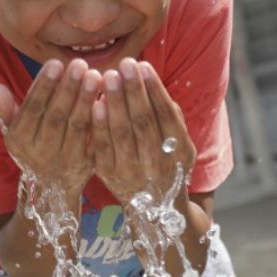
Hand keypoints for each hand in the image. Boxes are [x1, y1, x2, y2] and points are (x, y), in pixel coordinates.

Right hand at [0, 59, 100, 197]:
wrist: (52, 189)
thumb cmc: (33, 147)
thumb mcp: (14, 131)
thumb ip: (5, 109)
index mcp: (20, 140)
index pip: (32, 109)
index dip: (44, 86)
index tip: (55, 62)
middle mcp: (40, 153)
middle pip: (55, 116)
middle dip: (67, 89)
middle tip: (79, 64)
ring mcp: (64, 160)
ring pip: (76, 126)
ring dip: (85, 99)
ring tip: (94, 75)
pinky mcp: (86, 165)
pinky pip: (93, 139)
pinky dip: (100, 119)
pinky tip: (107, 99)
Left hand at [89, 59, 192, 202]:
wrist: (156, 213)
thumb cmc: (167, 166)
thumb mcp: (181, 146)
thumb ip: (172, 119)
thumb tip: (155, 85)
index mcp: (179, 151)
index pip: (167, 115)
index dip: (155, 89)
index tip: (143, 65)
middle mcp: (158, 163)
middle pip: (144, 121)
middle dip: (133, 90)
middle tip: (125, 64)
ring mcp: (133, 172)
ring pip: (123, 132)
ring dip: (115, 102)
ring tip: (108, 75)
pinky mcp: (110, 176)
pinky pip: (103, 148)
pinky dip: (99, 125)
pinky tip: (95, 103)